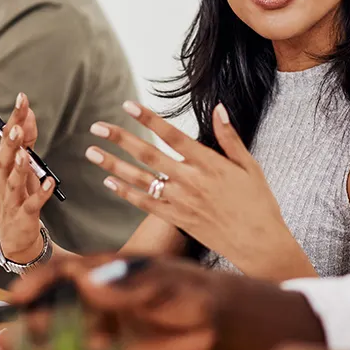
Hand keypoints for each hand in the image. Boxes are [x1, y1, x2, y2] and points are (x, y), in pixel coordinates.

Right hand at [0, 92, 55, 263]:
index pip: (7, 137)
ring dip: (19, 167)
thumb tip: (29, 114)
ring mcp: (12, 198)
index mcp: (3, 165)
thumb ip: (27, 141)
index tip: (22, 98)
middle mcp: (4, 179)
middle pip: (5, 157)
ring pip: (13, 181)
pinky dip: (41, 193)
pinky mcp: (24, 216)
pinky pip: (33, 203)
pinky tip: (50, 182)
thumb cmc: (19, 196)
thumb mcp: (22, 166)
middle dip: (11, 141)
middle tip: (16, 125)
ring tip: (24, 152)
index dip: (15, 118)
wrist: (16, 238)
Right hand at [0, 255, 219, 349]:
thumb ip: (127, 285)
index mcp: (105, 270)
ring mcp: (100, 325)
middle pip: (53, 307)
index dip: (39, 283)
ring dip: (29, 349)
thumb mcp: (162, 283)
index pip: (65, 272)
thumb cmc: (188, 288)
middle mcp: (95, 296)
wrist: (212, 317)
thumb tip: (88, 279)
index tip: (19, 298)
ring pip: (57, 337)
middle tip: (4, 342)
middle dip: (26, 324)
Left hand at [86, 102, 308, 278]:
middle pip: (148, 155)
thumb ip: (230, 137)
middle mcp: (190, 181)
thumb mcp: (249, 165)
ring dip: (113, 164)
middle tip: (97, 126)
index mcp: (208, 163)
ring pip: (140, 179)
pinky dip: (125, 192)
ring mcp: (181, 202)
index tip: (129, 105)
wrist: (258, 244)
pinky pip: (145, 204)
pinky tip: (109, 181)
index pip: (172, 135)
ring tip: (91, 151)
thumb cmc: (258, 202)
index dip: (149, 119)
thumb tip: (218, 108)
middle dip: (120, 138)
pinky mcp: (176, 219)